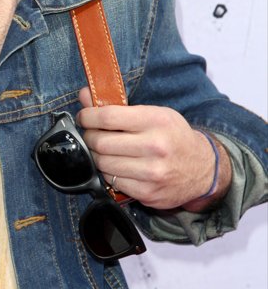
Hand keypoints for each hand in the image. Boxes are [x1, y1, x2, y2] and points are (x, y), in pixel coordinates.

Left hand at [77, 88, 228, 209]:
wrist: (204, 170)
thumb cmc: (173, 137)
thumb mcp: (155, 114)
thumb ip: (118, 105)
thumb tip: (84, 94)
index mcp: (157, 121)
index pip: (108, 117)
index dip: (88, 116)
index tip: (85, 117)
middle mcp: (155, 146)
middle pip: (101, 142)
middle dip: (89, 137)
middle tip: (91, 134)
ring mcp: (152, 172)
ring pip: (103, 163)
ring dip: (96, 156)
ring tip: (103, 150)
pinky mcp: (148, 193)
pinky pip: (113, 182)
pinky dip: (108, 173)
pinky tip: (116, 166)